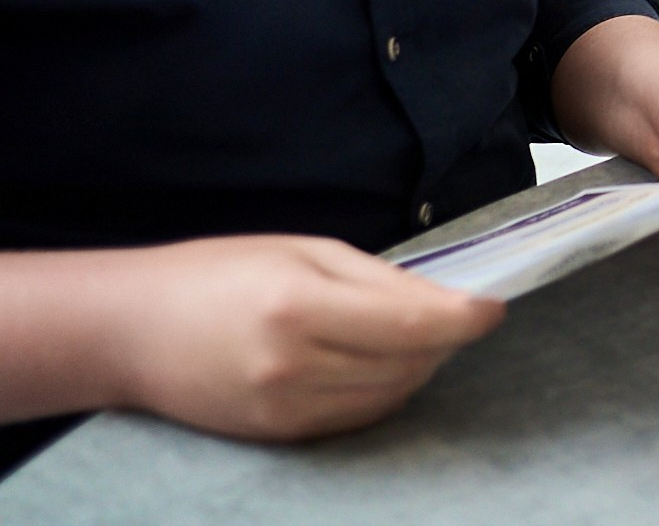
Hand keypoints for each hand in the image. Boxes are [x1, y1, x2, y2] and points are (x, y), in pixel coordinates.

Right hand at [104, 235, 501, 440]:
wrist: (133, 331)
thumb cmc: (220, 273)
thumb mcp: (305, 252)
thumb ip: (381, 279)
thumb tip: (449, 301)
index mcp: (300, 307)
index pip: (412, 324)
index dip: (465, 319)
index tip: (494, 306)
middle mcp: (294, 367)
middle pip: (409, 364)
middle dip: (445, 339)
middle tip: (456, 312)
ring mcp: (285, 410)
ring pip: (391, 396)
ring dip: (420, 366)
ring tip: (417, 333)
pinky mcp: (280, 435)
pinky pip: (360, 417)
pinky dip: (386, 390)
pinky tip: (380, 362)